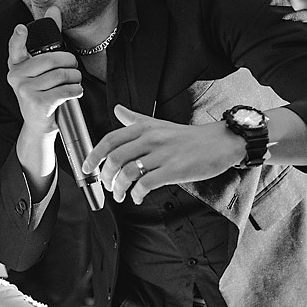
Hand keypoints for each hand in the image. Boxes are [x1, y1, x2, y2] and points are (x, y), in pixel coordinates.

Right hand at [7, 6, 81, 134]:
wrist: (38, 125)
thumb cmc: (42, 91)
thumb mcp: (42, 67)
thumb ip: (48, 38)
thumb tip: (54, 9)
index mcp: (16, 65)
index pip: (15, 48)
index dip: (19, 38)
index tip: (21, 29)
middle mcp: (16, 76)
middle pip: (51, 59)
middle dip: (70, 62)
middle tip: (73, 68)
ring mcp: (24, 90)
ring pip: (61, 75)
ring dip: (75, 78)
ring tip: (73, 82)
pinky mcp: (37, 103)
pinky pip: (65, 90)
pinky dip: (76, 91)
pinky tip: (74, 93)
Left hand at [83, 105, 241, 203]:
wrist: (219, 142)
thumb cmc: (187, 136)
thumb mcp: (158, 123)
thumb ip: (135, 118)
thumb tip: (117, 109)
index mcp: (143, 128)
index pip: (109, 140)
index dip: (93, 155)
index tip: (86, 168)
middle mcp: (150, 139)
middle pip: (115, 158)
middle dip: (105, 176)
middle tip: (107, 186)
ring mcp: (162, 154)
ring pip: (128, 172)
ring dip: (119, 188)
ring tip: (120, 195)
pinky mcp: (174, 170)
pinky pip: (146, 184)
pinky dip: (137, 194)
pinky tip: (138, 197)